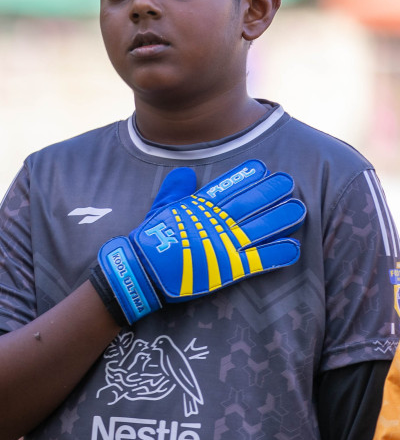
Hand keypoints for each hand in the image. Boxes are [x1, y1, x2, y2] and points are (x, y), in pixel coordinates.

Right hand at [94, 159, 304, 323]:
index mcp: (198, 208)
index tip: (262, 167)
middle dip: (271, 192)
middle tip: (289, 183)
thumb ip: (175, 191)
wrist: (141, 272)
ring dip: (281, 218)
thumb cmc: (147, 242)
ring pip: (260, 227)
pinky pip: (259, 259)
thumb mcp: (159, 210)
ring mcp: (224, 244)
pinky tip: (293, 248)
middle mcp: (215, 222)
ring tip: (299, 209)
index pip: (226, 188)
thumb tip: (185, 172)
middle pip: (249, 203)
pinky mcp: (228, 268)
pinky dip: (277, 254)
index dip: (246, 177)